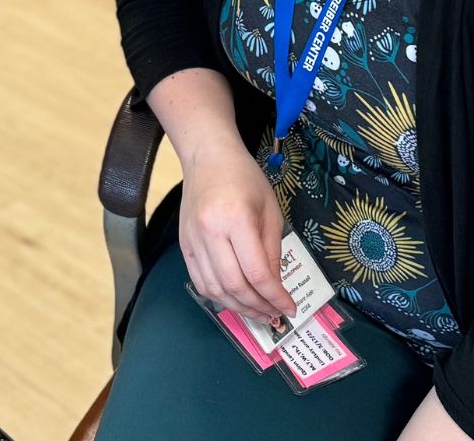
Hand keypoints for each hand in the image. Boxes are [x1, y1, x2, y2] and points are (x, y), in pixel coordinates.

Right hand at [179, 142, 296, 324]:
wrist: (207, 159)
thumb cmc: (245, 179)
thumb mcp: (270, 211)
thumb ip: (272, 251)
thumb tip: (274, 287)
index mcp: (236, 220)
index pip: (257, 272)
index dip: (275, 297)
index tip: (290, 308)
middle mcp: (210, 233)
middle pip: (234, 285)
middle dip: (258, 307)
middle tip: (275, 315)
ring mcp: (192, 240)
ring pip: (214, 289)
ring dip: (238, 307)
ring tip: (258, 312)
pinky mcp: (183, 245)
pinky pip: (199, 281)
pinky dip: (218, 297)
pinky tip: (235, 300)